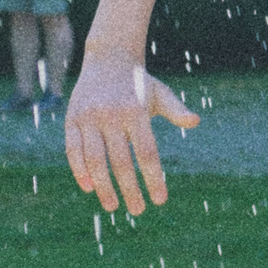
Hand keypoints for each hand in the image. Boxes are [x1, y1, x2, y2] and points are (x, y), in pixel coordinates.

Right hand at [65, 52, 199, 215]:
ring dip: (103, 187)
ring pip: (95, 160)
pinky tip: (89, 188)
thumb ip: (176, 110)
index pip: (146, 153)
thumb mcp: (159, 93)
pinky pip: (73, 150)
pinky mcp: (72, 118)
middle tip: (138, 210)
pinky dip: (79, 170)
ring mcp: (89, 117)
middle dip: (130, 189)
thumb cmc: (138, 82)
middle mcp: (111, 115)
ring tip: (113, 206)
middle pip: (121, 162)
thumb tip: (196, 120)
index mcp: (136, 111)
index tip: (160, 200)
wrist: (108, 56)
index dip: (153, 179)